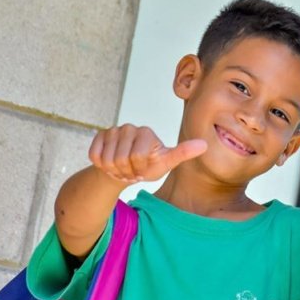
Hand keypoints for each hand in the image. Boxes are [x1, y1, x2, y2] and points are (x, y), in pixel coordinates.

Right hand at [89, 124, 206, 183]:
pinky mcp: (99, 136)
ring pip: (107, 159)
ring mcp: (112, 131)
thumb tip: (204, 145)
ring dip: (114, 170)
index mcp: (146, 133)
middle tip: (131, 170)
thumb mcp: (166, 163)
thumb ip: (183, 153)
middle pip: (122, 159)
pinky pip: (95, 156)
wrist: (124, 171)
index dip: (139, 169)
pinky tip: (109, 164)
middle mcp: (129, 128)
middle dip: (126, 171)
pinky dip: (101, 166)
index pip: (138, 156)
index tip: (143, 168)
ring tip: (122, 168)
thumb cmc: (147, 167)